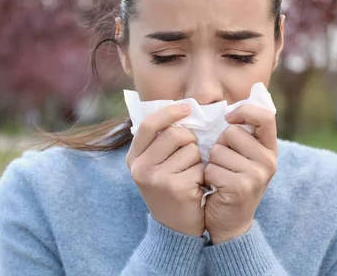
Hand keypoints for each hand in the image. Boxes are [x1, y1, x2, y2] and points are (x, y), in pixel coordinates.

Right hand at [126, 104, 205, 236]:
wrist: (175, 229)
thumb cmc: (169, 189)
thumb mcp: (155, 166)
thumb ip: (160, 140)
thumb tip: (181, 109)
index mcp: (133, 158)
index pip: (149, 124)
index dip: (169, 112)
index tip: (187, 108)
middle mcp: (140, 168)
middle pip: (175, 134)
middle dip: (190, 141)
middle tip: (189, 157)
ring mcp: (157, 179)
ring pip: (191, 150)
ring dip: (198, 161)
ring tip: (190, 176)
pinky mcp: (176, 188)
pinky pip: (200, 168)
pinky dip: (204, 176)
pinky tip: (196, 188)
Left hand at [204, 104, 277, 243]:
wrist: (229, 222)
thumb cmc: (229, 182)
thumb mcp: (240, 156)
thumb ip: (240, 134)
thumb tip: (226, 107)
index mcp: (269, 149)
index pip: (264, 116)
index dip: (244, 112)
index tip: (229, 119)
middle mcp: (269, 161)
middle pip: (231, 132)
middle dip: (218, 145)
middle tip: (224, 165)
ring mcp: (257, 175)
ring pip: (218, 151)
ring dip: (211, 163)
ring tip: (219, 177)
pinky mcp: (241, 188)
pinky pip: (211, 169)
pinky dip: (206, 178)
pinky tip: (215, 188)